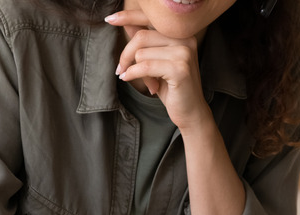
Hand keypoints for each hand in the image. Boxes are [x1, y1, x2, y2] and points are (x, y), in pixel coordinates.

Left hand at [106, 10, 212, 130]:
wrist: (190, 112)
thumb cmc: (173, 87)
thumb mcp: (156, 61)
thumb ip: (145, 42)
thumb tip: (127, 24)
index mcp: (181, 34)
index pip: (150, 19)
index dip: (128, 17)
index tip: (109, 19)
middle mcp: (185, 39)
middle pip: (141, 37)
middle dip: (126, 55)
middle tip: (120, 70)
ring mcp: (184, 53)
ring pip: (141, 53)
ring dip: (135, 70)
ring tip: (145, 82)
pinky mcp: (179, 69)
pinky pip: (145, 66)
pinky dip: (134, 74)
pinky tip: (134, 81)